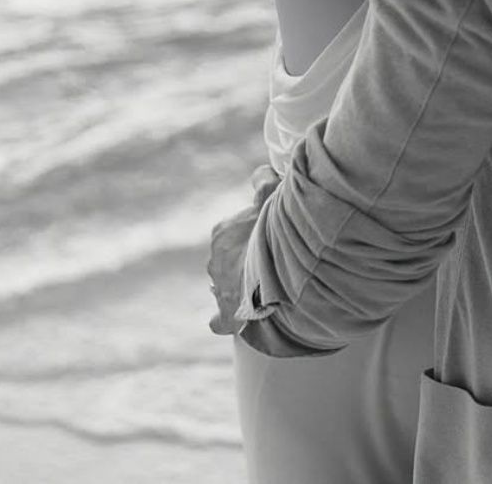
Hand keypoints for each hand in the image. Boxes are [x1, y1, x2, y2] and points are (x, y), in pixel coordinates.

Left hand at [207, 165, 278, 335]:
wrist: (276, 273)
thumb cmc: (275, 231)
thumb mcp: (272, 195)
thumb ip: (264, 181)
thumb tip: (260, 172)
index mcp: (223, 232)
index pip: (234, 229)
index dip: (253, 230)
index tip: (269, 234)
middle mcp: (215, 261)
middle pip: (231, 257)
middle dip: (246, 257)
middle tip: (273, 259)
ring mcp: (220, 289)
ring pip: (226, 284)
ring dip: (241, 284)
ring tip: (266, 286)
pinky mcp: (227, 315)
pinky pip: (220, 319)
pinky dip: (223, 318)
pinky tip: (232, 318)